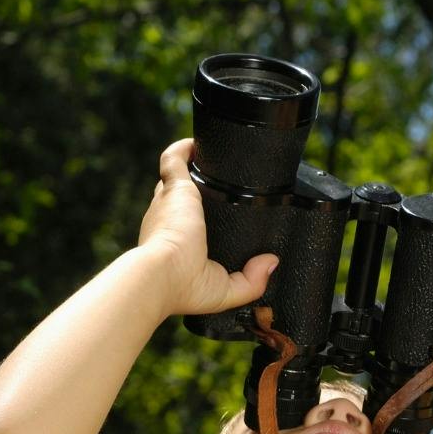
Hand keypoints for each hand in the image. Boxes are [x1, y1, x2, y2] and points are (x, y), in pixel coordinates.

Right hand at [136, 139, 276, 316]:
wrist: (161, 274)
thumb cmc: (183, 286)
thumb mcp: (225, 291)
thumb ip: (252, 281)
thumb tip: (270, 262)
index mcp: (175, 242)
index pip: (184, 221)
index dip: (196, 215)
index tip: (214, 212)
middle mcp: (167, 219)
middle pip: (179, 195)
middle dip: (194, 188)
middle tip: (218, 184)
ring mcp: (169, 201)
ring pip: (176, 176)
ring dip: (190, 165)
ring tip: (210, 159)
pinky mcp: (175, 188)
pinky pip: (174, 158)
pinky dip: (183, 148)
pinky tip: (197, 143)